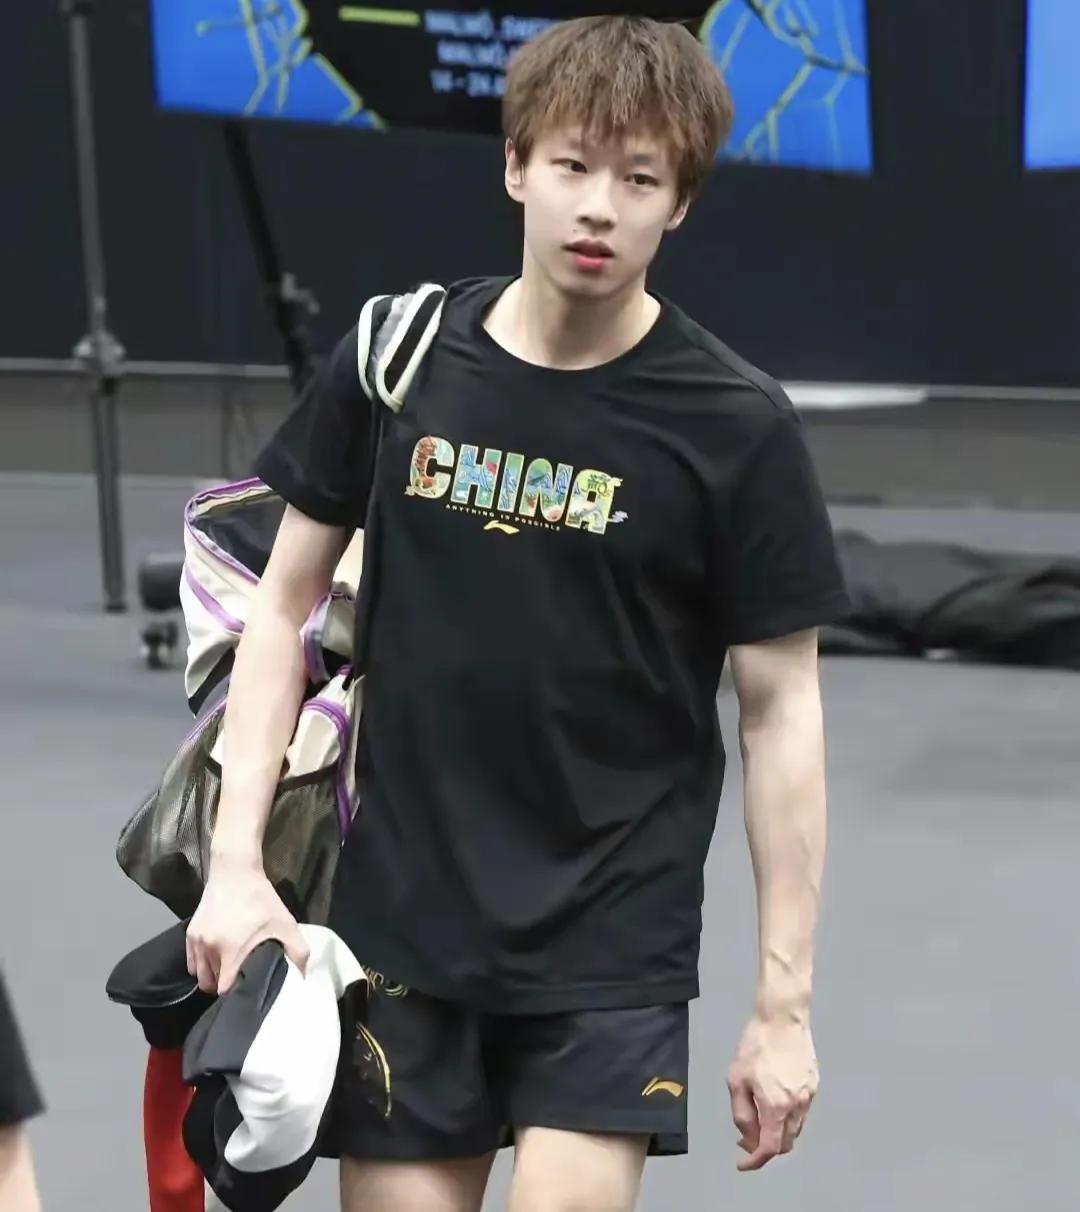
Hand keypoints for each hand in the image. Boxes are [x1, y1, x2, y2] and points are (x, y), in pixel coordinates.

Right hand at [185, 856, 309, 995]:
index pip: (225, 989)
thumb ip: (297, 952)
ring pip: (200, 975)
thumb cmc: (261, 899)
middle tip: (239, 979)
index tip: (246, 989)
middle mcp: (209, 949)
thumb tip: (300, 977)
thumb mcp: (286, 923)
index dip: (236, 993)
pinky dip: (201, 966)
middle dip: (224, 985)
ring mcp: (196, 942)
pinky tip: (216, 959)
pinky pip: (191, 962)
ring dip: (212, 977)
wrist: (235, 872)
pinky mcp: (190, 934)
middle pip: (211, 984)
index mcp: (231, 951)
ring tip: (228, 970)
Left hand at [727, 1013, 817, 1171]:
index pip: (769, 1148)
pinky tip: (773, 1101)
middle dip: (765, 1146)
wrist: (783, 1017)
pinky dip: (787, 1116)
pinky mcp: (814, 1084)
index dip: (755, 1161)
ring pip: (794, 1128)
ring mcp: (809, 1095)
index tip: (743, 1163)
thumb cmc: (756, 1045)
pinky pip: (801, 1111)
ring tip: (758, 1117)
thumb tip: (748, 1137)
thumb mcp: (737, 1079)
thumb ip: (742, 1113)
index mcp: (776, 1106)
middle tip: (745, 1137)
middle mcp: (797, 1106)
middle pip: (784, 1142)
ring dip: (777, 1131)